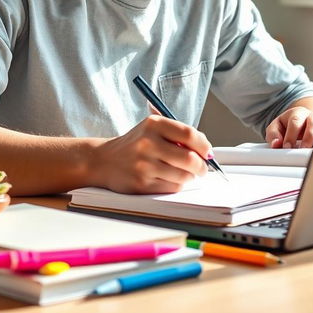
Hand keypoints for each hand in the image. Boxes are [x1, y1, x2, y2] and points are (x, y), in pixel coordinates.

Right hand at [90, 115, 210, 193]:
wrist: (104, 160)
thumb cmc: (136, 144)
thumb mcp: (153, 129)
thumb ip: (178, 134)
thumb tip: (206, 149)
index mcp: (153, 124)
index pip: (189, 134)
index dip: (204, 145)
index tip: (208, 152)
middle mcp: (148, 143)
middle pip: (190, 159)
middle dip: (202, 166)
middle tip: (202, 168)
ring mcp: (144, 165)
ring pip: (183, 176)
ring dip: (189, 177)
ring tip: (182, 172)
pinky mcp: (141, 184)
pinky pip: (172, 188)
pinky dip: (176, 185)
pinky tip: (168, 178)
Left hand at [265, 101, 312, 148]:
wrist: (301, 123)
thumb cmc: (287, 126)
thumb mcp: (276, 127)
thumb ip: (273, 135)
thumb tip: (277, 144)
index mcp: (297, 113)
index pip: (295, 122)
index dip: (291, 136)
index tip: (287, 147)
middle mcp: (312, 117)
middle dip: (308, 138)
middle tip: (302, 149)